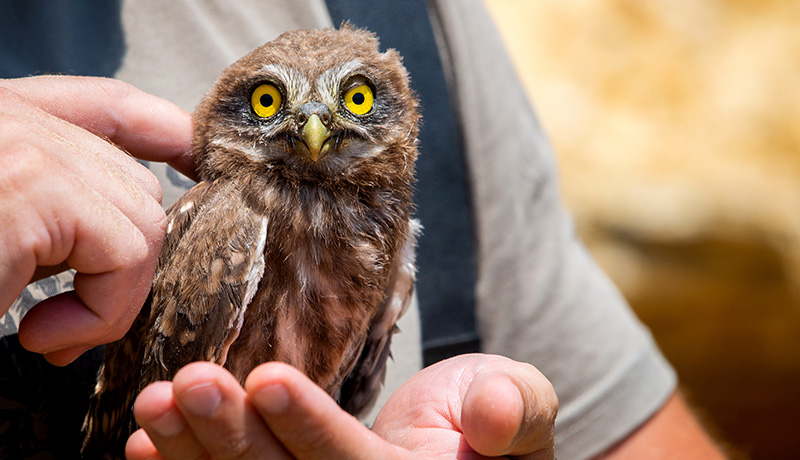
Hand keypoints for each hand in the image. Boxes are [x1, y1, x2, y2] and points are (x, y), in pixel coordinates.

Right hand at [0, 76, 193, 364]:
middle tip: (71, 322)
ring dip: (113, 297)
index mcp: (5, 122)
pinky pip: (124, 250)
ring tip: (51, 332)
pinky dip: (103, 309)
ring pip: (141, 217)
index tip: (193, 163)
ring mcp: (21, 146)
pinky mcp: (26, 190)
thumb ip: (52, 206)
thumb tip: (132, 231)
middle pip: (135, 182)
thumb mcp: (5, 221)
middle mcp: (13, 119)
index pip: (106, 106)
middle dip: (126, 263)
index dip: (161, 130)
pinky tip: (41, 334)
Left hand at [127, 354, 557, 458]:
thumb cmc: (498, 424)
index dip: (311, 428)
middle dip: (235, 436)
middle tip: (188, 383)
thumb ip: (519, 409)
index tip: (267, 376)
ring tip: (157, 403)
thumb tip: (497, 416)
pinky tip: (145, 444)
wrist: (466, 448)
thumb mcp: (525, 406)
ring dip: (196, 451)